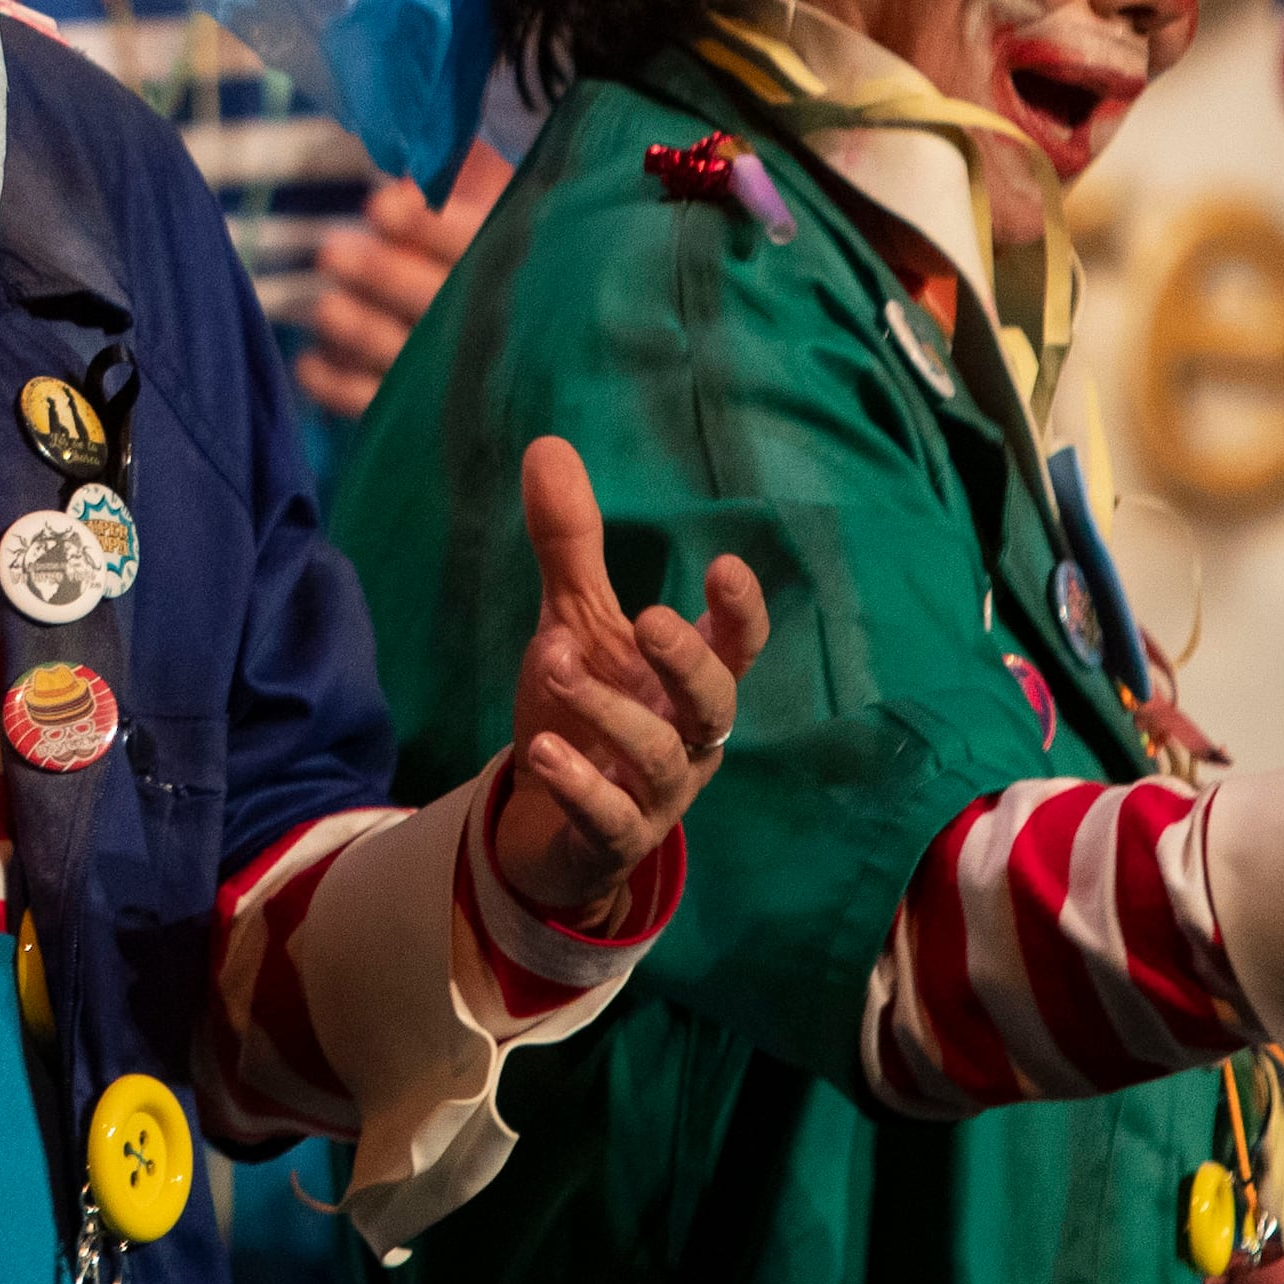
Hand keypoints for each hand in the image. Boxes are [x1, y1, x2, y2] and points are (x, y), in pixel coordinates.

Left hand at [292, 146, 505, 416]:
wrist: (559, 360)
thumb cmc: (514, 260)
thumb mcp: (511, 211)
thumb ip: (473, 181)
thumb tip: (415, 165)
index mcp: (517, 264)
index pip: (475, 244)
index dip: (428, 227)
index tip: (380, 205)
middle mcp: (494, 324)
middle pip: (439, 303)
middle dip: (384, 277)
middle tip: (331, 253)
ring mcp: (462, 376)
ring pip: (409, 357)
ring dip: (361, 332)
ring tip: (325, 308)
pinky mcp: (428, 414)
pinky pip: (383, 406)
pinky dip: (341, 389)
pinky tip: (309, 364)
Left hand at [488, 437, 767, 929]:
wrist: (549, 823)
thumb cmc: (584, 709)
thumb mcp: (574, 622)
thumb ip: (569, 545)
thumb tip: (546, 444)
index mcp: (688, 682)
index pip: (737, 647)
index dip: (741, 612)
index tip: (724, 565)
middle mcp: (689, 738)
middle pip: (716, 705)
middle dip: (688, 662)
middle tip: (649, 619)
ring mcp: (657, 795)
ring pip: (660, 757)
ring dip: (609, 711)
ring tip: (553, 662)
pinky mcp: (615, 840)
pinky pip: (612, 819)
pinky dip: (582, 784)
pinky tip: (542, 750)